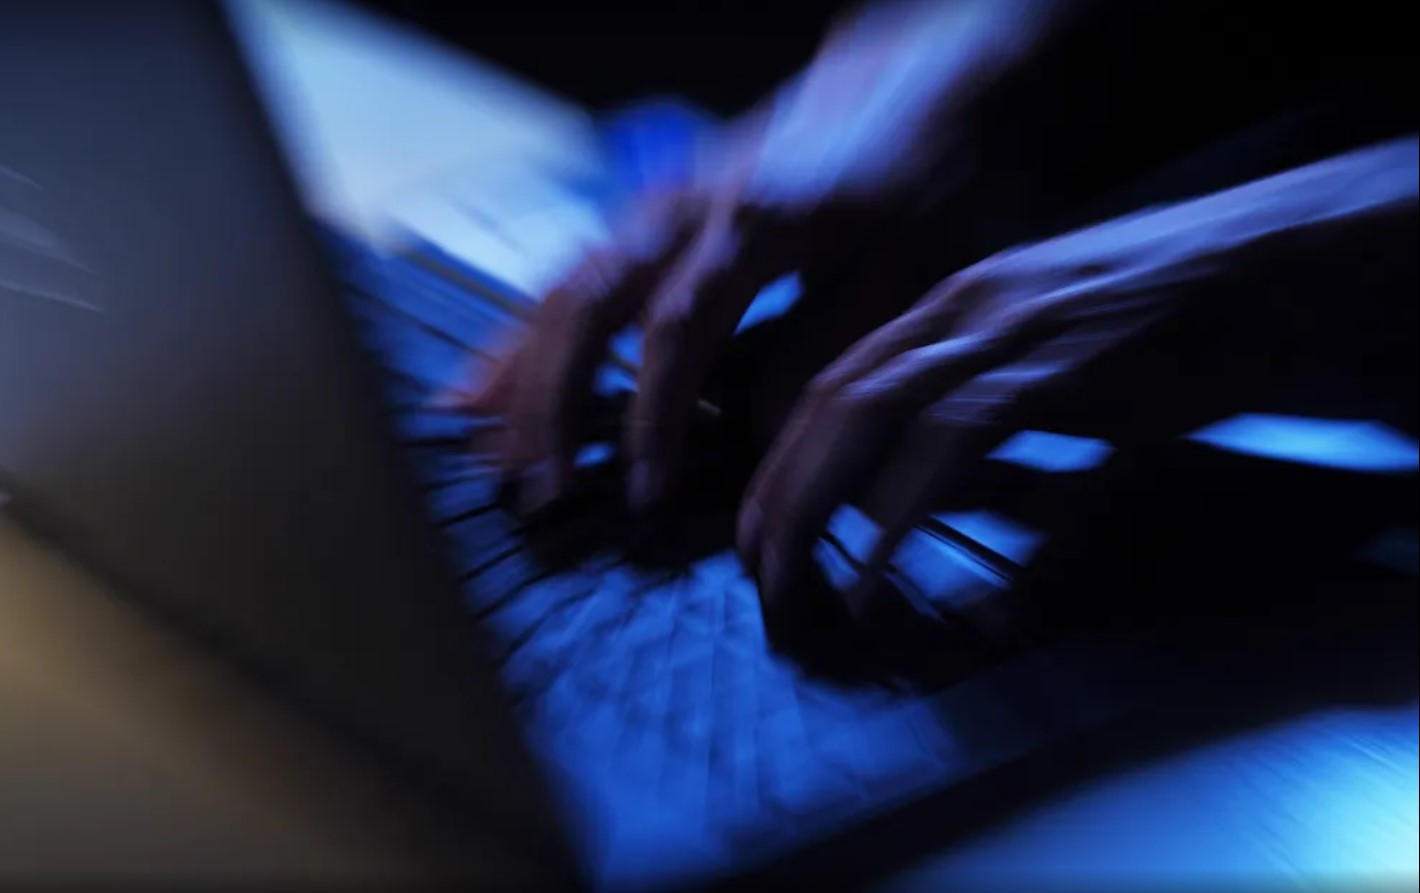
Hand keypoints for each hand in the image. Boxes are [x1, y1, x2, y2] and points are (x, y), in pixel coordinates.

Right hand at [462, 0, 1050, 510]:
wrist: (928, 75)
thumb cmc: (930, 173)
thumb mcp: (912, 267)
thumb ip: (833, 346)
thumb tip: (760, 431)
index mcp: (754, 221)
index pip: (676, 331)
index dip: (652, 417)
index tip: (642, 493)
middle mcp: (689, 204)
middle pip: (590, 304)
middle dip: (551, 402)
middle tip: (534, 490)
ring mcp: (664, 200)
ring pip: (565, 283)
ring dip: (519, 370)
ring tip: (475, 446)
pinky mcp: (659, 206)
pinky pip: (573, 269)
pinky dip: (525, 330)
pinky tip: (486, 378)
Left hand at [736, 137, 1419, 619]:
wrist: (1270, 260)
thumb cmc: (1172, 314)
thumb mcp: (1057, 359)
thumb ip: (998, 418)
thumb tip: (950, 504)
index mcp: (956, 303)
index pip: (840, 378)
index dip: (786, 453)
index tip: (760, 519)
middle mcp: (964, 309)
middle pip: (836, 399)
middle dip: (780, 487)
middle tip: (753, 565)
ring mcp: (1009, 333)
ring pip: (875, 416)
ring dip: (817, 503)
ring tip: (788, 578)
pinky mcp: (1061, 370)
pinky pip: (955, 446)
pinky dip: (903, 514)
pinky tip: (876, 572)